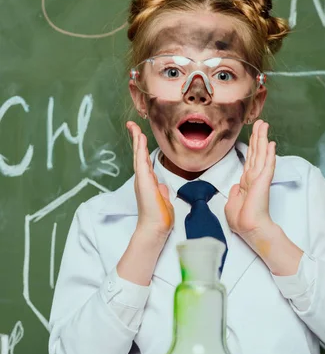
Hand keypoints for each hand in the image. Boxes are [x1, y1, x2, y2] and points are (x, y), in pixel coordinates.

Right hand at [127, 121, 174, 237]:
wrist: (155, 228)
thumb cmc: (159, 217)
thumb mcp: (163, 201)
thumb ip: (161, 192)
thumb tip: (162, 187)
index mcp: (148, 182)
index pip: (144, 161)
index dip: (142, 148)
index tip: (140, 135)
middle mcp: (143, 179)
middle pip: (138, 154)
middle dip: (136, 139)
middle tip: (132, 125)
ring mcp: (142, 180)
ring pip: (138, 155)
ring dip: (137, 140)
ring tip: (134, 127)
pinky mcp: (143, 182)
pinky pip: (141, 161)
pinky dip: (140, 149)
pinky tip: (140, 139)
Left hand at [224, 120, 276, 239]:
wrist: (248, 227)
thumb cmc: (241, 219)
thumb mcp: (232, 203)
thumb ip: (236, 192)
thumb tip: (236, 186)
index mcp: (246, 182)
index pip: (250, 160)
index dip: (252, 146)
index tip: (255, 135)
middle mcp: (253, 177)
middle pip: (256, 152)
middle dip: (258, 136)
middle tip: (261, 122)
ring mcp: (259, 178)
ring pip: (261, 154)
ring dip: (263, 139)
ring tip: (265, 125)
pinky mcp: (263, 181)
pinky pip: (267, 165)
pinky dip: (269, 154)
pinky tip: (272, 144)